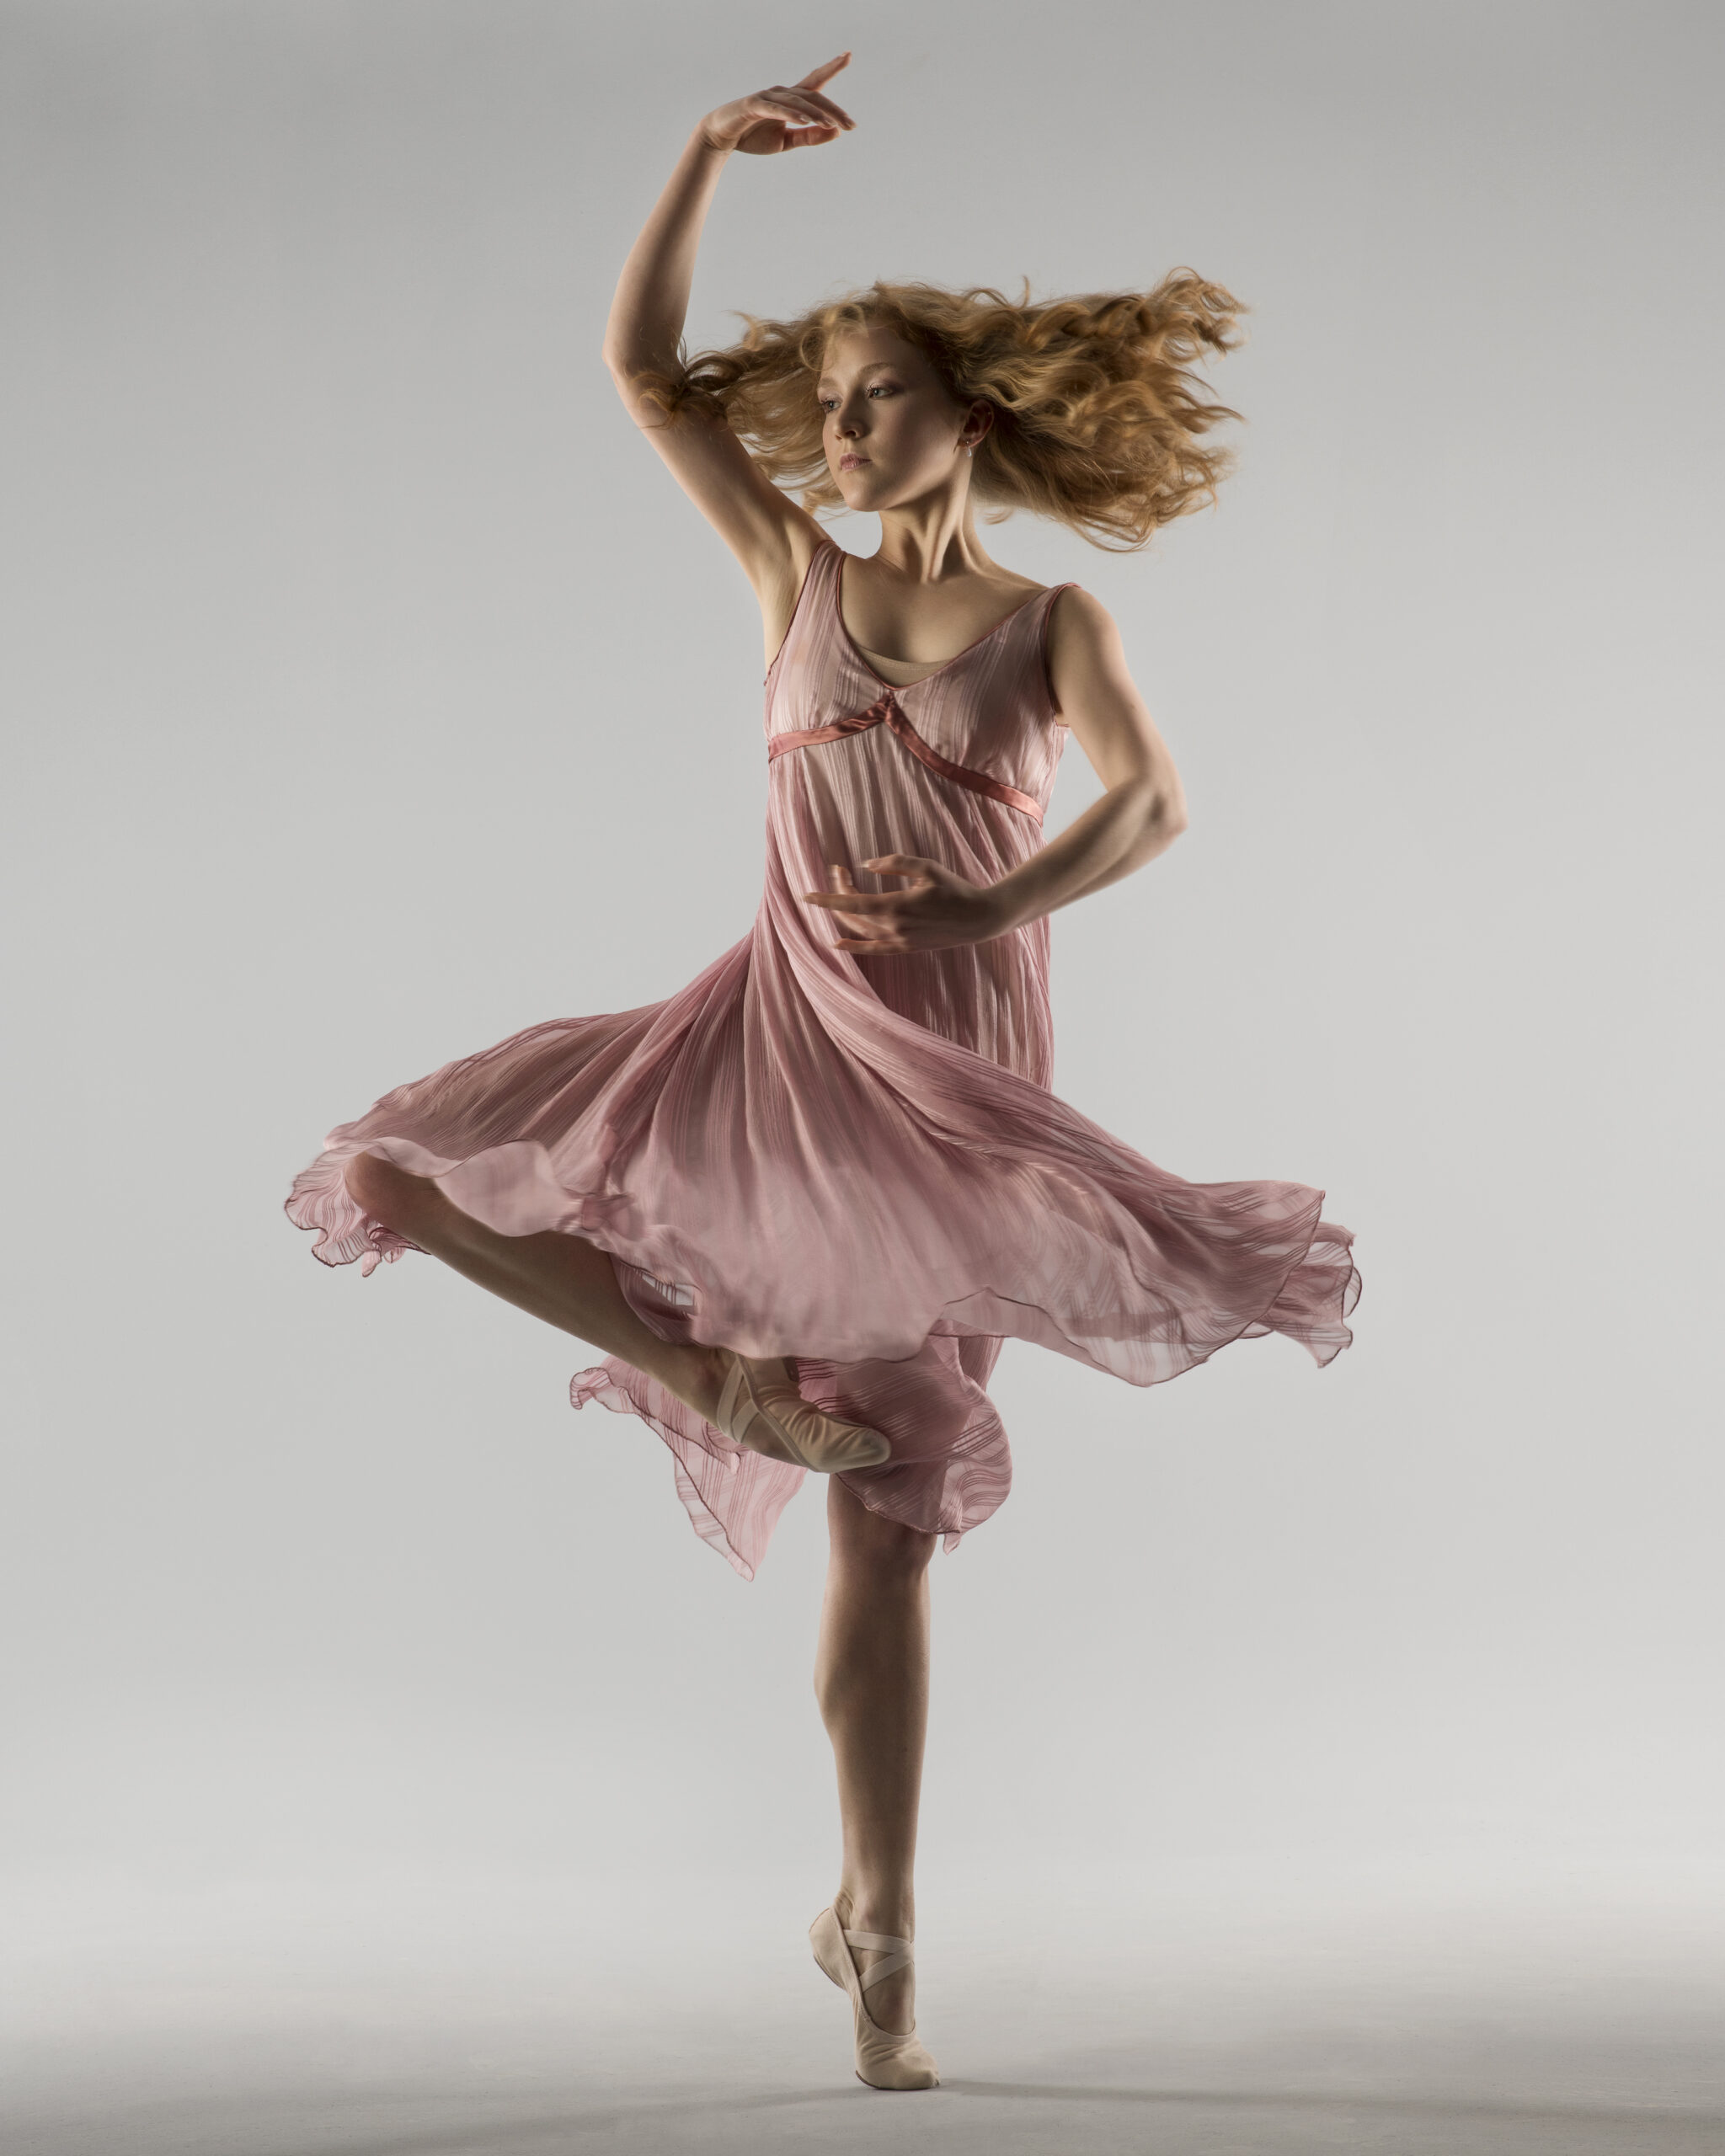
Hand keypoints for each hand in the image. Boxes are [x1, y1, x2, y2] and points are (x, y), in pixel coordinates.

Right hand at [698, 55, 854, 156]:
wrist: (722, 137)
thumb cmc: (754, 136)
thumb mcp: (786, 142)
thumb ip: (810, 136)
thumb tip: (836, 131)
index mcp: (791, 100)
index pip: (815, 83)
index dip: (831, 68)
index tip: (848, 55)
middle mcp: (782, 93)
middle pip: (813, 96)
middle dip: (833, 110)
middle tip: (851, 124)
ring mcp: (768, 97)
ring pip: (798, 103)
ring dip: (816, 114)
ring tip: (832, 125)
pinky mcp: (754, 106)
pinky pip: (776, 109)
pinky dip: (791, 114)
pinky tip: (805, 120)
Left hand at [801, 856, 1012, 954]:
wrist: (978, 919)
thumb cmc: (955, 889)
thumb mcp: (928, 867)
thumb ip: (895, 863)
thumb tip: (866, 865)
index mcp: (896, 905)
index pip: (852, 902)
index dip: (827, 898)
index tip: (807, 895)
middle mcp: (893, 927)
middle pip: (852, 913)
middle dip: (838, 893)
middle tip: (837, 872)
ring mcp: (899, 941)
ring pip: (859, 929)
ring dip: (844, 912)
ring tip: (840, 890)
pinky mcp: (905, 948)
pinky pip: (872, 949)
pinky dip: (853, 946)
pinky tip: (837, 943)